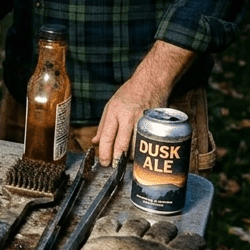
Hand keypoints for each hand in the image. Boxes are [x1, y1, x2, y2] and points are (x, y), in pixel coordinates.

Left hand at [92, 41, 194, 165]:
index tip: (103, 162)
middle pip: (122, 144)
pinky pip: (147, 143)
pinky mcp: (154, 123)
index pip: (107, 136)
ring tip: (124, 161)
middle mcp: (128, 117)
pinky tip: (139, 154)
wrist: (151, 83)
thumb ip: (103, 125)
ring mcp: (143, 120)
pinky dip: (142, 151)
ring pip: (136, 146)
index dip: (104, 152)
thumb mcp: (110, 106)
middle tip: (113, 167)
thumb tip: (95, 142)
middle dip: (116, 159)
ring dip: (130, 158)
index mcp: (114, 112)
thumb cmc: (128, 94)